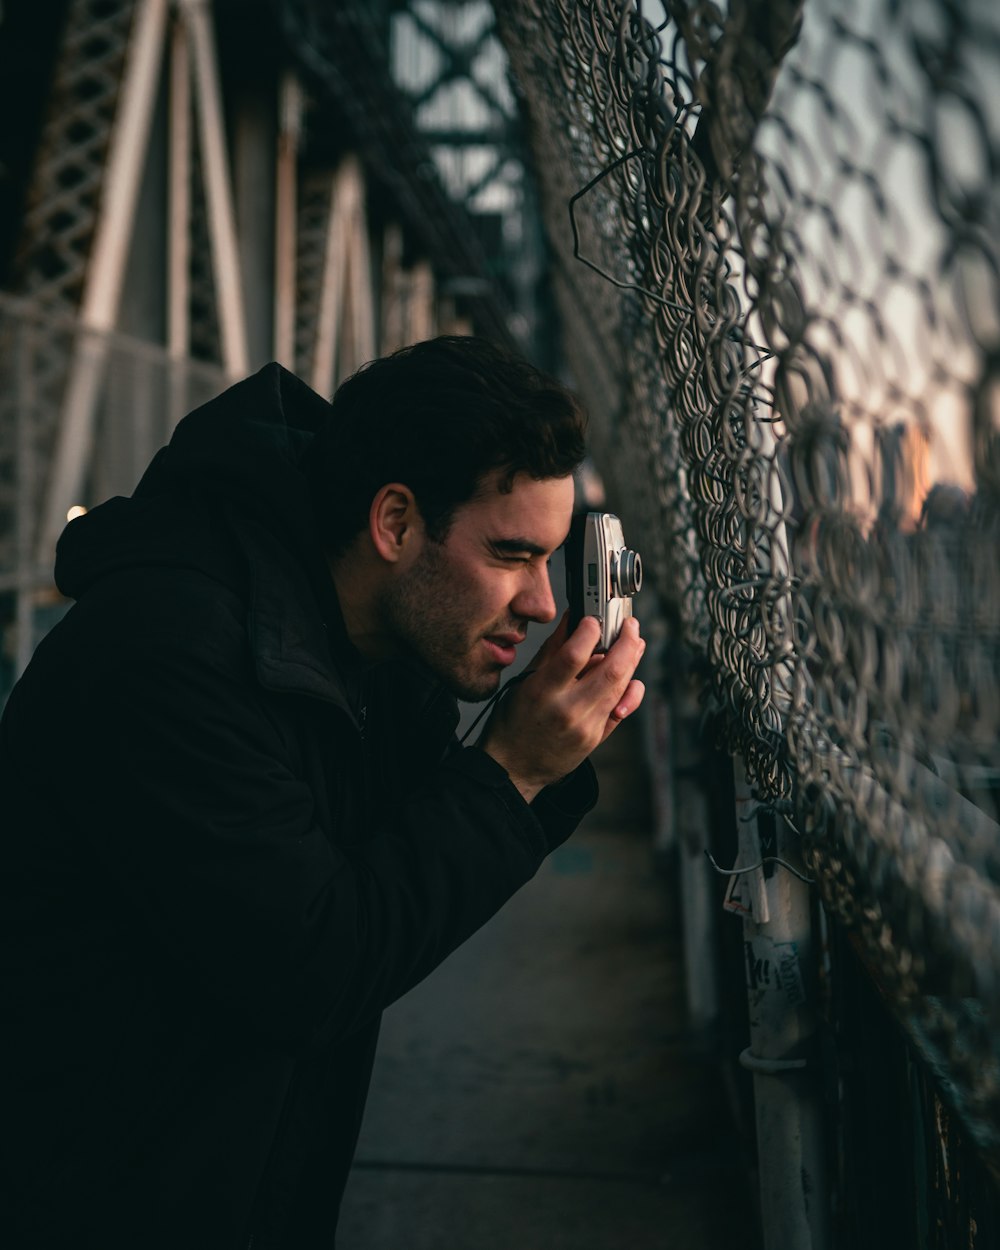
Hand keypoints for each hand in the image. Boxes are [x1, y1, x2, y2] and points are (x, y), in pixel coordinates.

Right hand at [479, 615, 645, 803]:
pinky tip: (630, 676)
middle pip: (610, 671)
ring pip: (621, 687)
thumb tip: (572, 620)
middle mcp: (567, 710)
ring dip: (632, 661)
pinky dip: (630, 689)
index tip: (594, 618)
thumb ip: (552, 650)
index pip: (573, 655)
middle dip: (626, 642)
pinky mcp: (597, 738)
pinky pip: (622, 709)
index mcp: (543, 692)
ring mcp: (586, 726)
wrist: (515, 767)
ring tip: (633, 643)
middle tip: (629, 626)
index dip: (589, 631)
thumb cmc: (514, 723)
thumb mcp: (525, 681)